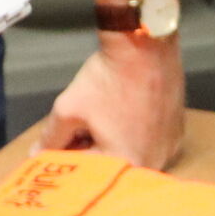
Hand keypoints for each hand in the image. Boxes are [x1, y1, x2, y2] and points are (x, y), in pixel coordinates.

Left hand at [37, 35, 185, 167]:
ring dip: (113, 141)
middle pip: (112, 165)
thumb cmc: (108, 78)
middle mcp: (155, 162)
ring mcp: (169, 147)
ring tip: (102, 115)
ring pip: (131, 153)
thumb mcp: (70, 108)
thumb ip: (51, 137)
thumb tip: (37, 154)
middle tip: (79, 125)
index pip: (87, 171)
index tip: (60, 141)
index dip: (69, 154)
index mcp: (127, 163)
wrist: (145, 45)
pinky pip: (150, 141)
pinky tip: (124, 111)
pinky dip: (134, 132)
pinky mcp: (177, 131)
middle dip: (91, 149)